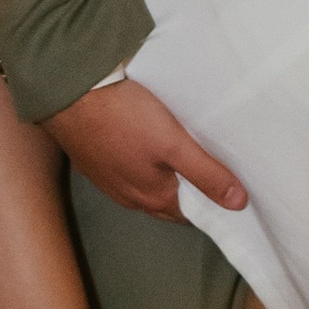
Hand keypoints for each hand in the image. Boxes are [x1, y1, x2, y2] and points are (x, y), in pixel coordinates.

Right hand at [41, 75, 247, 223]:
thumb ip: (206, 174)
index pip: (188, 214)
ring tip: (177, 156)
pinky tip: (141, 145)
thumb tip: (239, 204)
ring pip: (142, 186)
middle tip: (207, 171)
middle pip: (166, 201)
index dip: (208, 204)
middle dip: (186, 193)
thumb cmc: (124, 117)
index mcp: (152, 196)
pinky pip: (122, 171)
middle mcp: (128, 196)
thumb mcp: (174, 144)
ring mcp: (106, 180)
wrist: (70, 94)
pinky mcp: (92, 161)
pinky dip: (137, 164)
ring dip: (160, 178)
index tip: (224, 189)